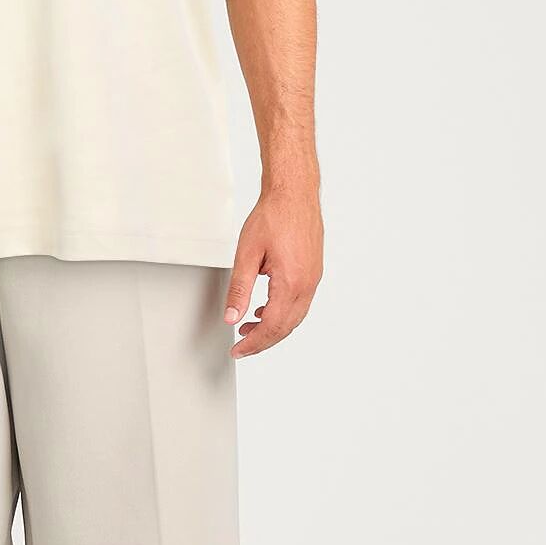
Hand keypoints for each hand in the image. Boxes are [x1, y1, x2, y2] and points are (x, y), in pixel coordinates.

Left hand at [224, 187, 323, 357]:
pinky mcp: (313, 271)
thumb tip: (232, 317)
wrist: (294, 193)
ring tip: (249, 327)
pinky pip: (300, 303)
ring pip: (295, 317)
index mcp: (291, 282)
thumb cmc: (273, 216)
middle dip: (263, 340)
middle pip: (286, 327)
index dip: (254, 343)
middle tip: (242, 346)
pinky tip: (266, 308)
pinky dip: (283, 313)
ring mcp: (313, 278)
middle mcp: (307, 284)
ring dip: (273, 327)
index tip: (238, 351)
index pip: (272, 327)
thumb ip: (239, 289)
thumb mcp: (247, 254)